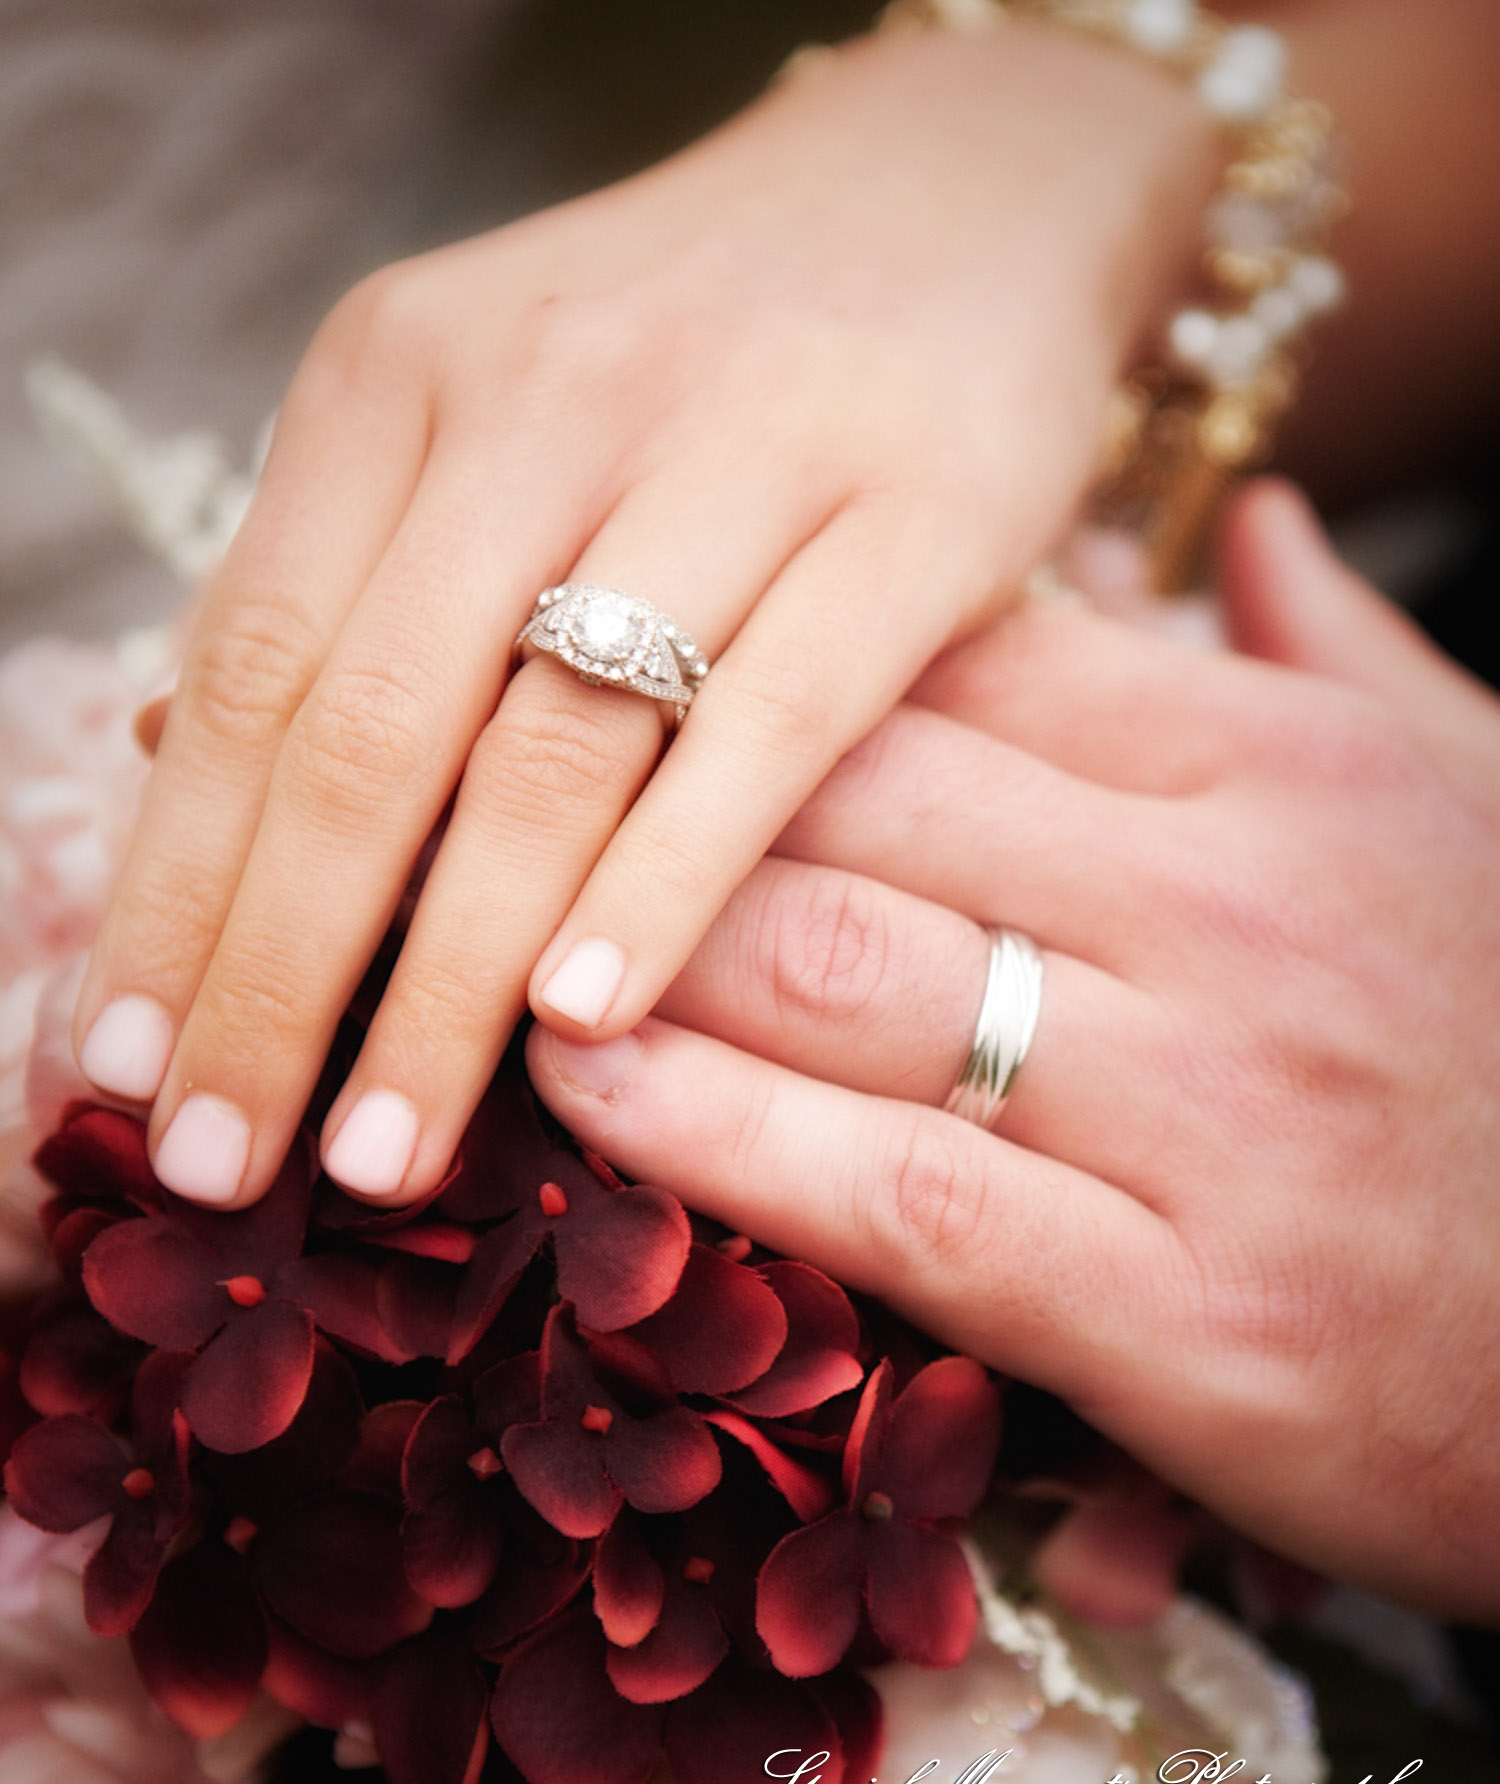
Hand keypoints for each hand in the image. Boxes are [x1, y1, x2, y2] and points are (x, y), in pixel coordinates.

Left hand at [71, 18, 1211, 1211]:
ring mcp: (733, 449)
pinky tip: (585, 1022)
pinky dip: (662, 884)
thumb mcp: (484, 408)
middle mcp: (538, 399)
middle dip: (278, 977)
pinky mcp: (911, 516)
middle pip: (366, 737)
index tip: (125, 1066)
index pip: (244, 674)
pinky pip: (763, 732)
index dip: (174, 888)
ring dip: (447, 980)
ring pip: (547, 754)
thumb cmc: (695, 345)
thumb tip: (166, 769)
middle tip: (225, 1162)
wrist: (963, 185)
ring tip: (379, 1153)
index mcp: (397, 377)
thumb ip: (353, 581)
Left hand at [528, 483, 1499, 1619]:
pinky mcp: (1183, 1310)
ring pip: (852, 974)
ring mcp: (1206, 1107)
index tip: (615, 662)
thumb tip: (1234, 509)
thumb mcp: (1479, 800)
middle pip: (865, 793)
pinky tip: (588, 1094)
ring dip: (638, 945)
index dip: (757, 653)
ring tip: (481, 935)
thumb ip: (1343, 648)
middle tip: (484, 788)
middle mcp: (1235, 909)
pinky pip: (906, 1191)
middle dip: (656, 786)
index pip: (960, 651)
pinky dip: (724, 1139)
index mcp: (1282, 767)